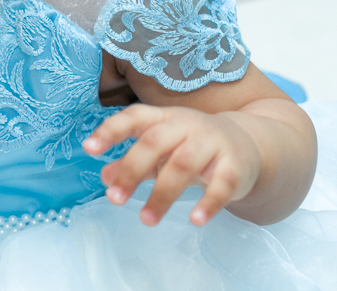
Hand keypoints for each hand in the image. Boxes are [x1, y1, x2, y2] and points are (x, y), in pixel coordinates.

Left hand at [82, 104, 260, 226]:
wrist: (248, 143)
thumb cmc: (193, 145)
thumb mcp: (161, 149)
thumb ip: (132, 161)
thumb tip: (105, 177)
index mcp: (164, 118)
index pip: (134, 117)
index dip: (111, 130)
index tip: (88, 149)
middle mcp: (187, 125)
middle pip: (155, 142)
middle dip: (132, 170)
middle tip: (114, 198)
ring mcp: (212, 143)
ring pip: (184, 164)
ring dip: (163, 194)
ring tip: (146, 220)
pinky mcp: (235, 166)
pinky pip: (222, 184)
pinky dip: (208, 203)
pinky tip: (195, 220)